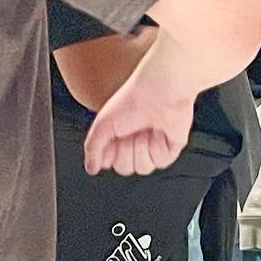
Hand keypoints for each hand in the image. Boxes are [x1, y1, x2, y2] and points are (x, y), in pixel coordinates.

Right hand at [84, 46, 193, 176]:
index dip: (109, 153)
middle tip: (130, 132)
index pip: (107, 163)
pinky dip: (158, 147)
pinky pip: (160, 162)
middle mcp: (133, 144)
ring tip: (145, 130)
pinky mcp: (169, 148)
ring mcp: (151, 148)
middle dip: (126, 150)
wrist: (160, 92)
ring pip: (143, 168)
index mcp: (116, 138)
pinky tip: (158, 131)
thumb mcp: (102, 124)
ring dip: (142, 148)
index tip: (112, 138)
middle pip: (125, 169)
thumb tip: (91, 169)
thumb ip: (92, 149)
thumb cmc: (132, 100)